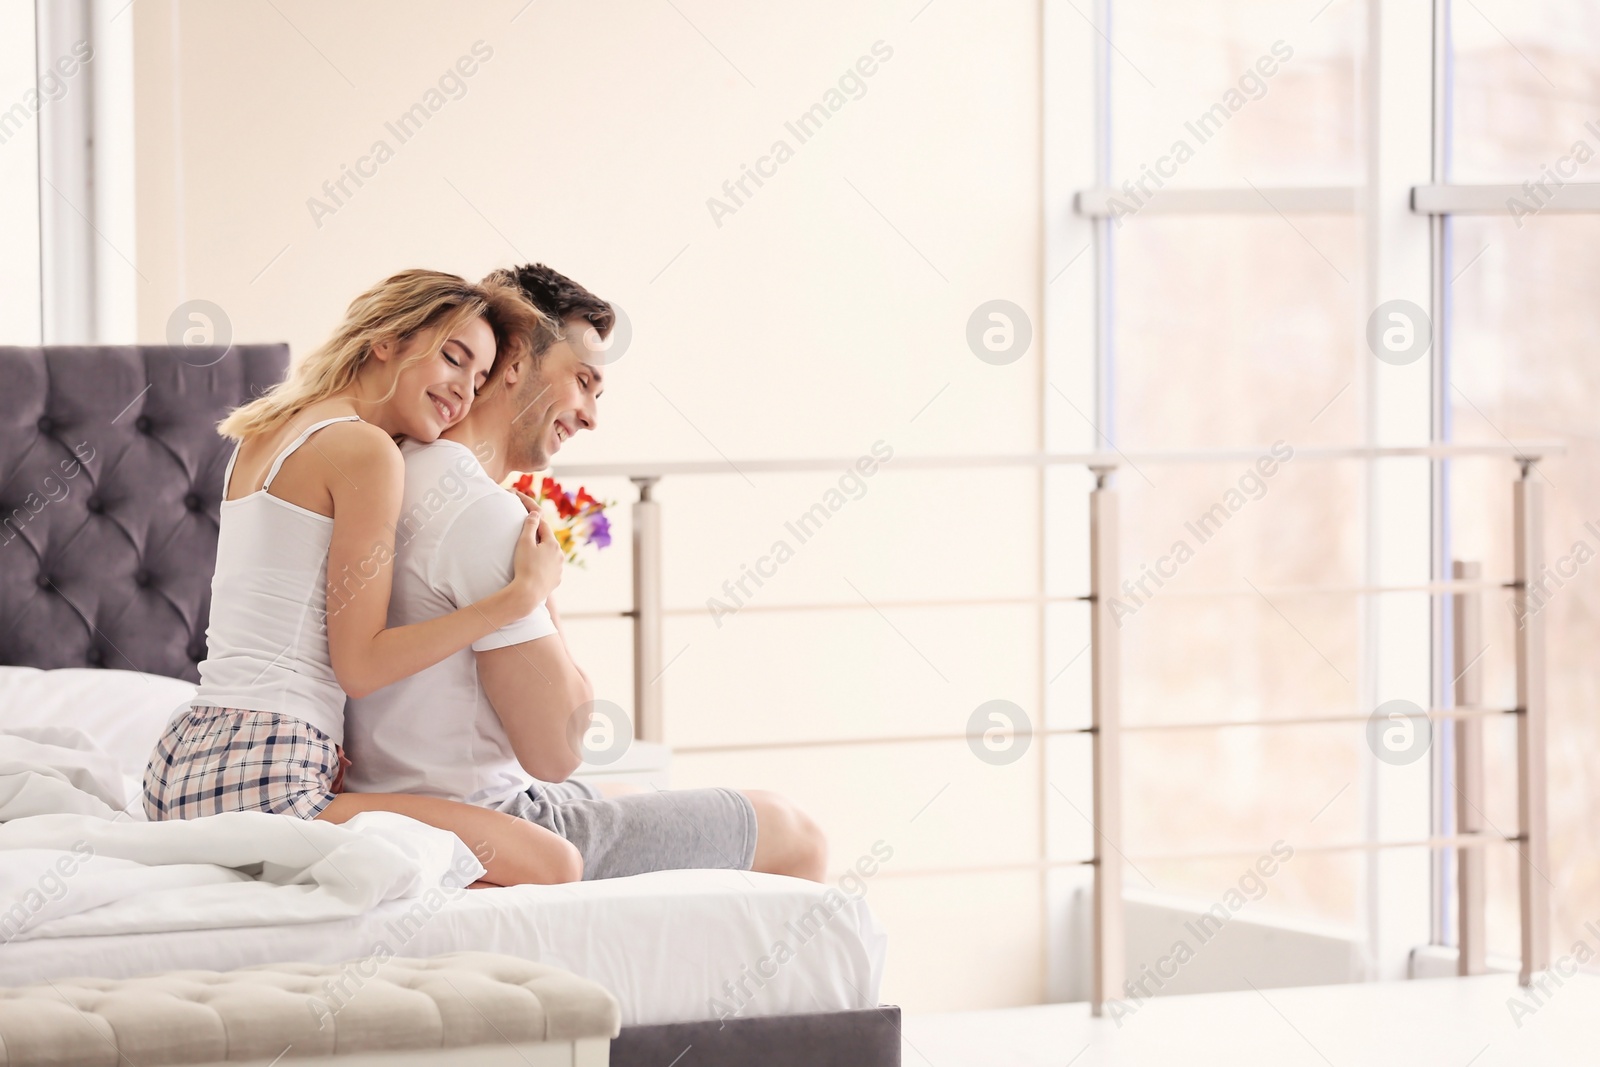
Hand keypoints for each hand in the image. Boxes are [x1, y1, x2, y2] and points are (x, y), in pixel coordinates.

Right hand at [508, 499, 562, 616]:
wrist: (528, 593)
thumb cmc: (524, 566)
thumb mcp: (524, 542)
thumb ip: (530, 526)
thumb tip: (535, 514)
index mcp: (553, 544)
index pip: (544, 526)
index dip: (536, 521)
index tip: (530, 516)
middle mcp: (560, 555)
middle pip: (549, 541)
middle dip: (540, 538)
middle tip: (529, 536)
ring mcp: (559, 569)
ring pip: (551, 556)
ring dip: (543, 553)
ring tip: (532, 555)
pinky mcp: (556, 580)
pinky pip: (550, 569)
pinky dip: (544, 567)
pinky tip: (536, 569)